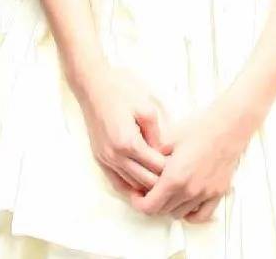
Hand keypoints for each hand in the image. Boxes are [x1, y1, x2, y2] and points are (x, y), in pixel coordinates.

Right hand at [78, 70, 170, 196]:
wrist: (93, 87)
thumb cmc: (121, 93)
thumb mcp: (147, 109)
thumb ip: (157, 135)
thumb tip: (163, 154)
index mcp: (129, 142)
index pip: (156, 167)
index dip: (172, 169)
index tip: (183, 166)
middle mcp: (115, 156)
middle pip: (144, 181)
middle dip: (162, 182)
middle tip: (176, 177)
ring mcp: (105, 159)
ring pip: (131, 186)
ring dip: (147, 186)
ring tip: (162, 182)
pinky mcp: (99, 159)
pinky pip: (116, 183)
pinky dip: (130, 188)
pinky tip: (142, 188)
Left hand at [136, 102, 255, 222]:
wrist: (228, 126)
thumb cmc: (199, 128)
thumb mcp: (168, 139)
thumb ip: (152, 158)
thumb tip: (141, 167)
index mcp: (174, 178)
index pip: (149, 206)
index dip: (138, 202)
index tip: (137, 194)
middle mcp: (190, 191)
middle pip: (162, 211)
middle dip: (152, 202)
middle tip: (149, 190)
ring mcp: (205, 194)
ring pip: (179, 214)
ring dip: (170, 207)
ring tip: (167, 192)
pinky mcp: (218, 193)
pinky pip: (201, 215)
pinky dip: (190, 213)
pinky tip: (185, 202)